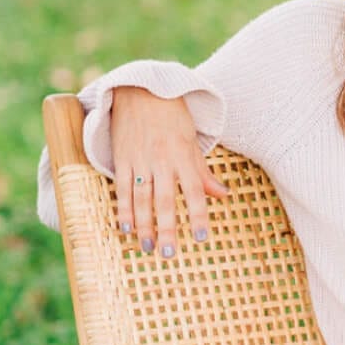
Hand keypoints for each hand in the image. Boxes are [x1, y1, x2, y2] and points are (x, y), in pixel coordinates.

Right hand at [111, 86, 230, 256]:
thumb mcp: (191, 140)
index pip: (194, 190)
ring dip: (144, 225)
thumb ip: (203, 170)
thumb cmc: (172, 115)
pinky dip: (123, 208)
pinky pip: (122, 187)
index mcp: (183, 155)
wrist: (140, 89)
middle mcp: (162, 160)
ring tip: (148, 247)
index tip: (201, 238)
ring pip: (142, 198)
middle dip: (167, 229)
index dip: (198, 215)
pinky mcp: (122, 158)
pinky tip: (126, 228)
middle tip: (169, 254)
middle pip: (165, 200)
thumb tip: (223, 195)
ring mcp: (140, 160)